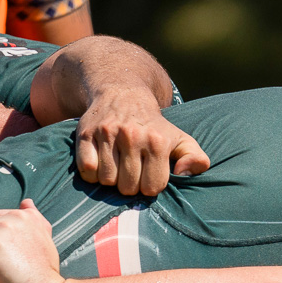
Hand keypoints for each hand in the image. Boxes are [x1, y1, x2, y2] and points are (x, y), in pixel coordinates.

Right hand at [75, 89, 208, 196]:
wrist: (124, 94)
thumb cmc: (155, 126)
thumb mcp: (181, 139)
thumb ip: (195, 158)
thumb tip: (184, 172)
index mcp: (157, 141)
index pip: (152, 187)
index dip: (150, 186)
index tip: (149, 174)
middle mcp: (132, 136)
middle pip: (128, 187)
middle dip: (131, 185)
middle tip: (132, 170)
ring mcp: (107, 134)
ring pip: (106, 180)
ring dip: (111, 180)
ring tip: (117, 166)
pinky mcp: (86, 134)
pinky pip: (87, 170)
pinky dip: (92, 174)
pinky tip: (101, 164)